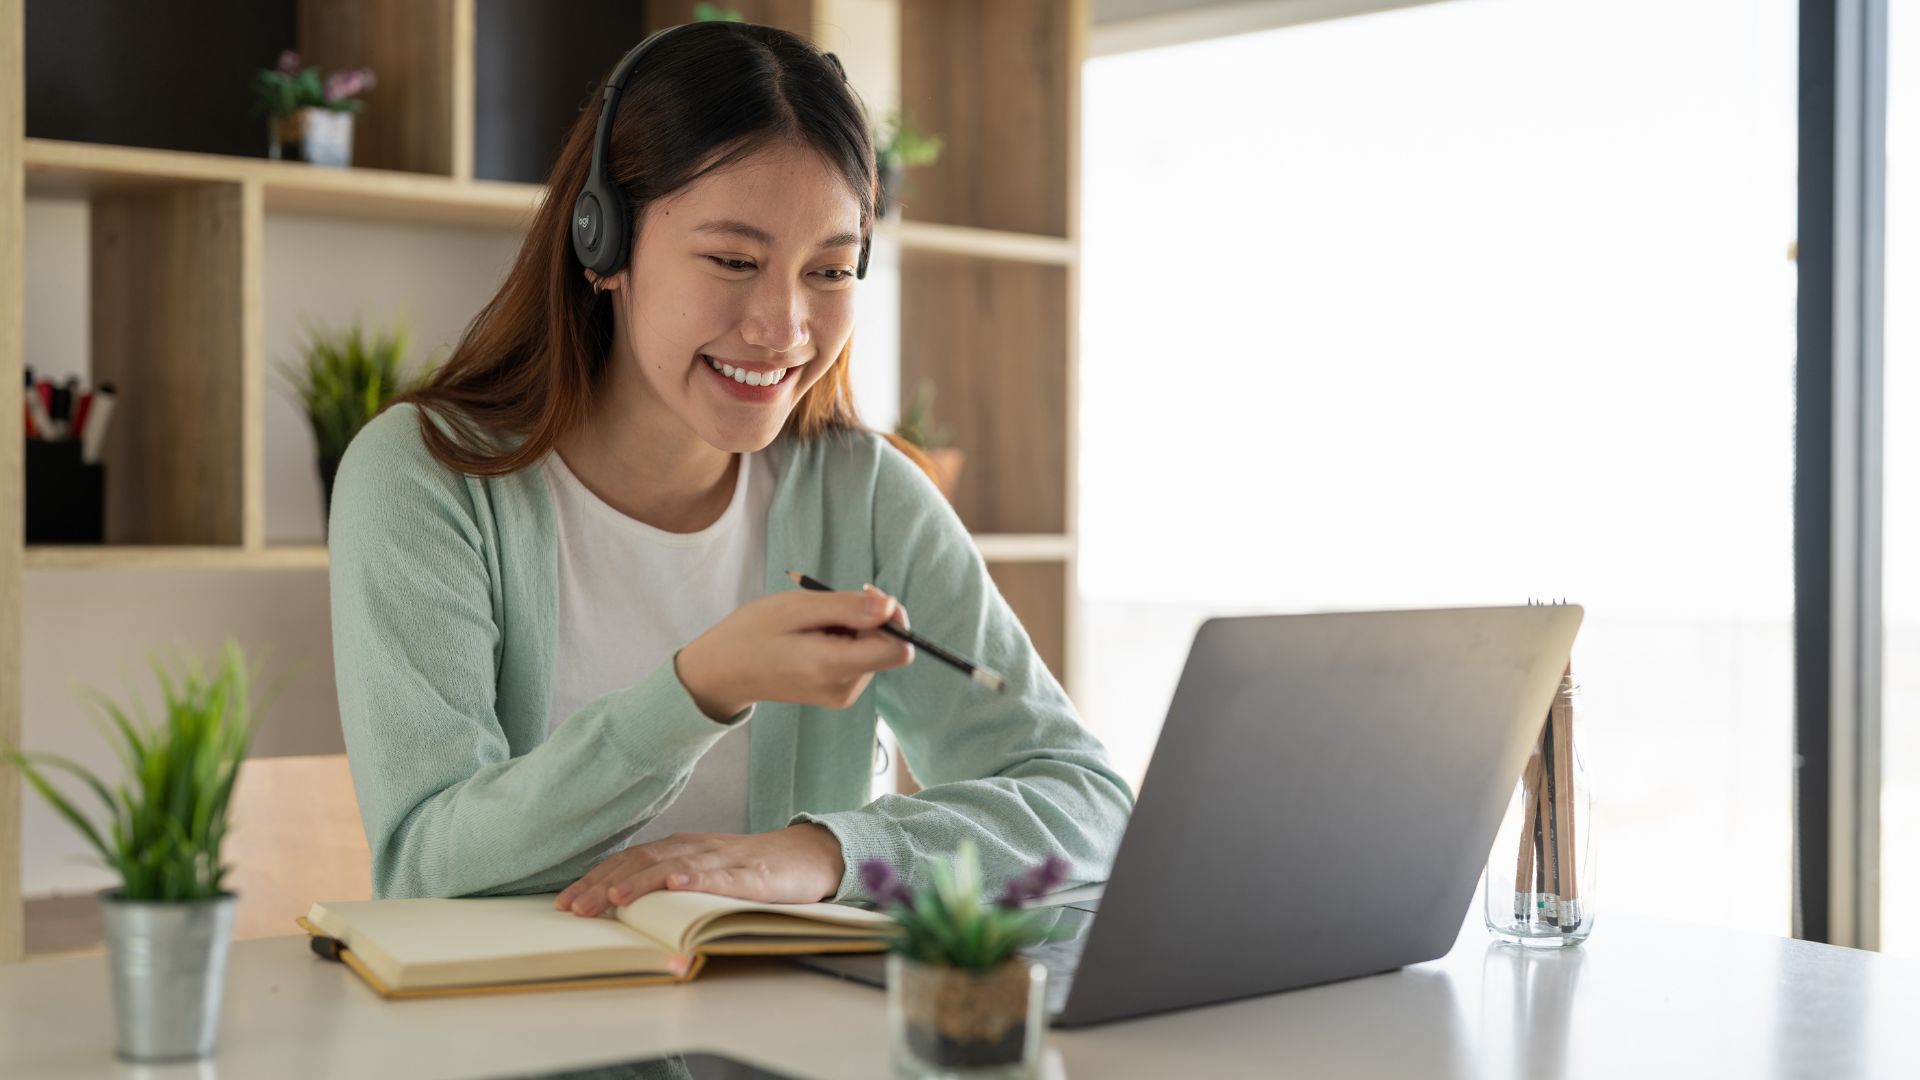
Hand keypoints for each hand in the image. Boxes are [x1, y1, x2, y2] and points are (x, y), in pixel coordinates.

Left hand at [553, 824, 847, 916]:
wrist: (808, 856)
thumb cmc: (751, 869)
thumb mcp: (703, 873)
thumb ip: (668, 881)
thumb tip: (618, 904)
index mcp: (680, 848)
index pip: (628, 860)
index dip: (594, 879)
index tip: (564, 903)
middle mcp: (696, 848)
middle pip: (641, 862)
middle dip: (603, 885)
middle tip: (573, 909)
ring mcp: (724, 860)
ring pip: (675, 866)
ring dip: (641, 881)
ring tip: (613, 899)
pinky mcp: (753, 875)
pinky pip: (721, 877)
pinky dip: (696, 879)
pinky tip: (676, 885)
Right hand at [676, 583, 912, 720]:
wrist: (723, 672)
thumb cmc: (753, 633)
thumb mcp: (797, 608)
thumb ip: (847, 607)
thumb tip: (891, 605)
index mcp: (834, 668)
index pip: (899, 650)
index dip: (893, 618)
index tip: (865, 597)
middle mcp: (845, 689)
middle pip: (887, 647)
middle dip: (867, 620)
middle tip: (825, 608)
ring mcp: (843, 695)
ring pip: (874, 651)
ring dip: (853, 629)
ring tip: (812, 626)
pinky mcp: (839, 693)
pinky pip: (860, 659)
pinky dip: (845, 641)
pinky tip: (814, 639)